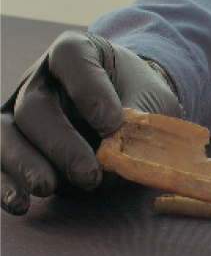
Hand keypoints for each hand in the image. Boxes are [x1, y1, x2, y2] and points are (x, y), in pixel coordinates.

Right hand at [0, 31, 182, 214]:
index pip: (71, 58)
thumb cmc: (141, 97)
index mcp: (76, 52)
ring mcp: (20, 110)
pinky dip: (4, 185)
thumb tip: (115, 160)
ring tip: (46, 188)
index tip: (114, 124)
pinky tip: (20, 204)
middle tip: (89, 175)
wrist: (132, 105)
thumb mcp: (152, 99)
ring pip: (5, 134)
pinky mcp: (14, 142)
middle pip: (35, 107)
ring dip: (24, 164)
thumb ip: (138, 122)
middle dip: (61, 145)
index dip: (89, 91)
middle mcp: (40, 78)